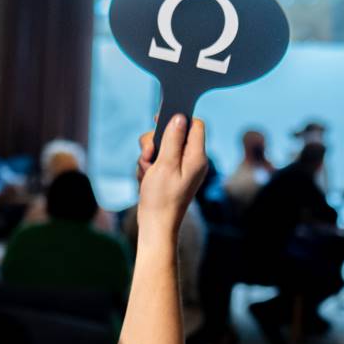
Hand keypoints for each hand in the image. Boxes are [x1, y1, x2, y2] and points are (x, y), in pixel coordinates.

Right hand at [136, 115, 207, 237]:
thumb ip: (173, 139)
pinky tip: (146, 179)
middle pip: (174, 134)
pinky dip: (149, 167)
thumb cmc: (161, 198)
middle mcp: (192, 161)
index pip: (195, 125)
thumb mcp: (165, 164)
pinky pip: (158, 161)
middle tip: (149, 156)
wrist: (155, 225)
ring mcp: (181, 168)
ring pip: (162, 148)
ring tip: (147, 173)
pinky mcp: (171, 175)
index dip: (178, 120)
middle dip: (156, 142)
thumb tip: (179, 118)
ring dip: (149, 157)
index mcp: (197, 157)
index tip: (159, 120)